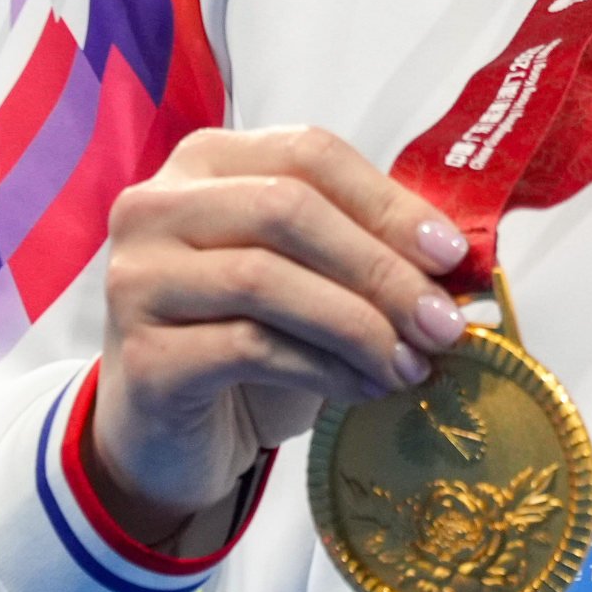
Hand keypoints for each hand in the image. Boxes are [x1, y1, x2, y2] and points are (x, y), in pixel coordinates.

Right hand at [84, 127, 471, 545]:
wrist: (167, 437)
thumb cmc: (241, 344)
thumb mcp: (304, 278)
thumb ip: (361, 247)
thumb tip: (454, 260)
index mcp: (203, 163)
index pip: (307, 154)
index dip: (387, 202)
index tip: (451, 254)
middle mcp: (155, 208)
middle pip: (286, 209)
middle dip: (379, 267)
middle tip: (442, 322)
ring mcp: (137, 280)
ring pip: (265, 279)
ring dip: (358, 324)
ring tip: (410, 364)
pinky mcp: (142, 357)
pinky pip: (249, 347)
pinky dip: (324, 368)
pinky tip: (363, 388)